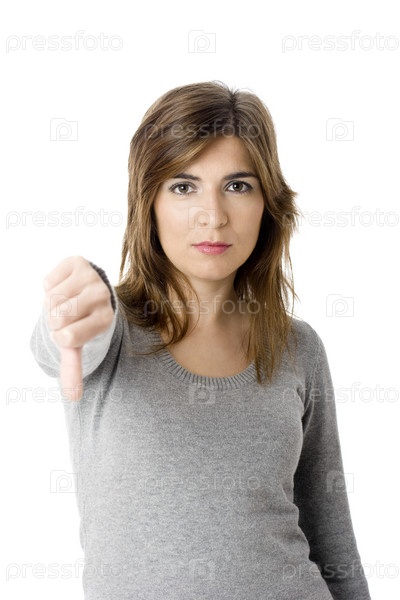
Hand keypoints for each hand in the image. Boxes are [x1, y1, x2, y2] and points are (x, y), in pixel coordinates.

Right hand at [43, 256, 113, 400]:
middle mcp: (104, 295)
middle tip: (64, 318)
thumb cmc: (80, 322)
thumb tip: (73, 397)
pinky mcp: (77, 261)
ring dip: (50, 304)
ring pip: (52, 298)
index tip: (69, 333)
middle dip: (53, 321)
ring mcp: (92, 276)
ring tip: (63, 304)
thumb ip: (74, 368)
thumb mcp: (78, 344)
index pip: (68, 337)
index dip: (60, 337)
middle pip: (58, 316)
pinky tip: (61, 288)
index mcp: (106, 319)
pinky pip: (48, 281)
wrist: (85, 293)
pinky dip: (48, 287)